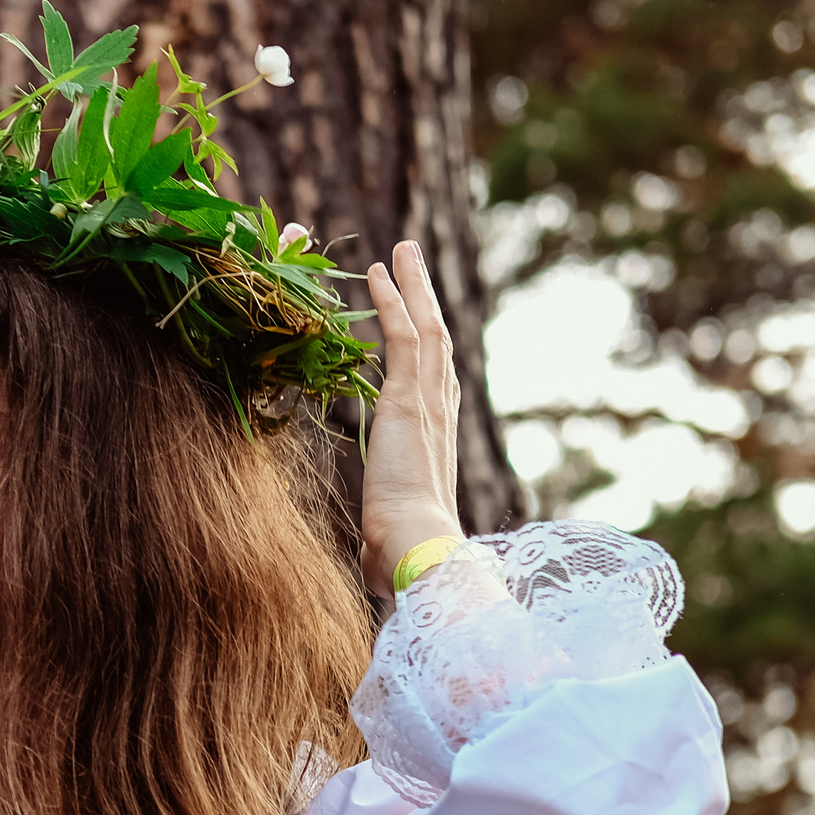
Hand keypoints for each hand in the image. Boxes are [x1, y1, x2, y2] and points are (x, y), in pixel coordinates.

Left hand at [359, 241, 465, 597]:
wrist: (418, 550)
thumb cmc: (404, 556)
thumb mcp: (389, 540)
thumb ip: (381, 540)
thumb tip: (374, 565)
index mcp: (437, 442)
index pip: (438, 383)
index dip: (430, 349)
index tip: (423, 322)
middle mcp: (441, 414)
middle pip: (438, 343)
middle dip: (426, 300)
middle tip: (412, 262)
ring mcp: (428, 402)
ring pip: (426, 328)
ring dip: (413, 285)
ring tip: (401, 250)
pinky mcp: (407, 398)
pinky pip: (402, 335)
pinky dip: (393, 299)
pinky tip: (378, 270)